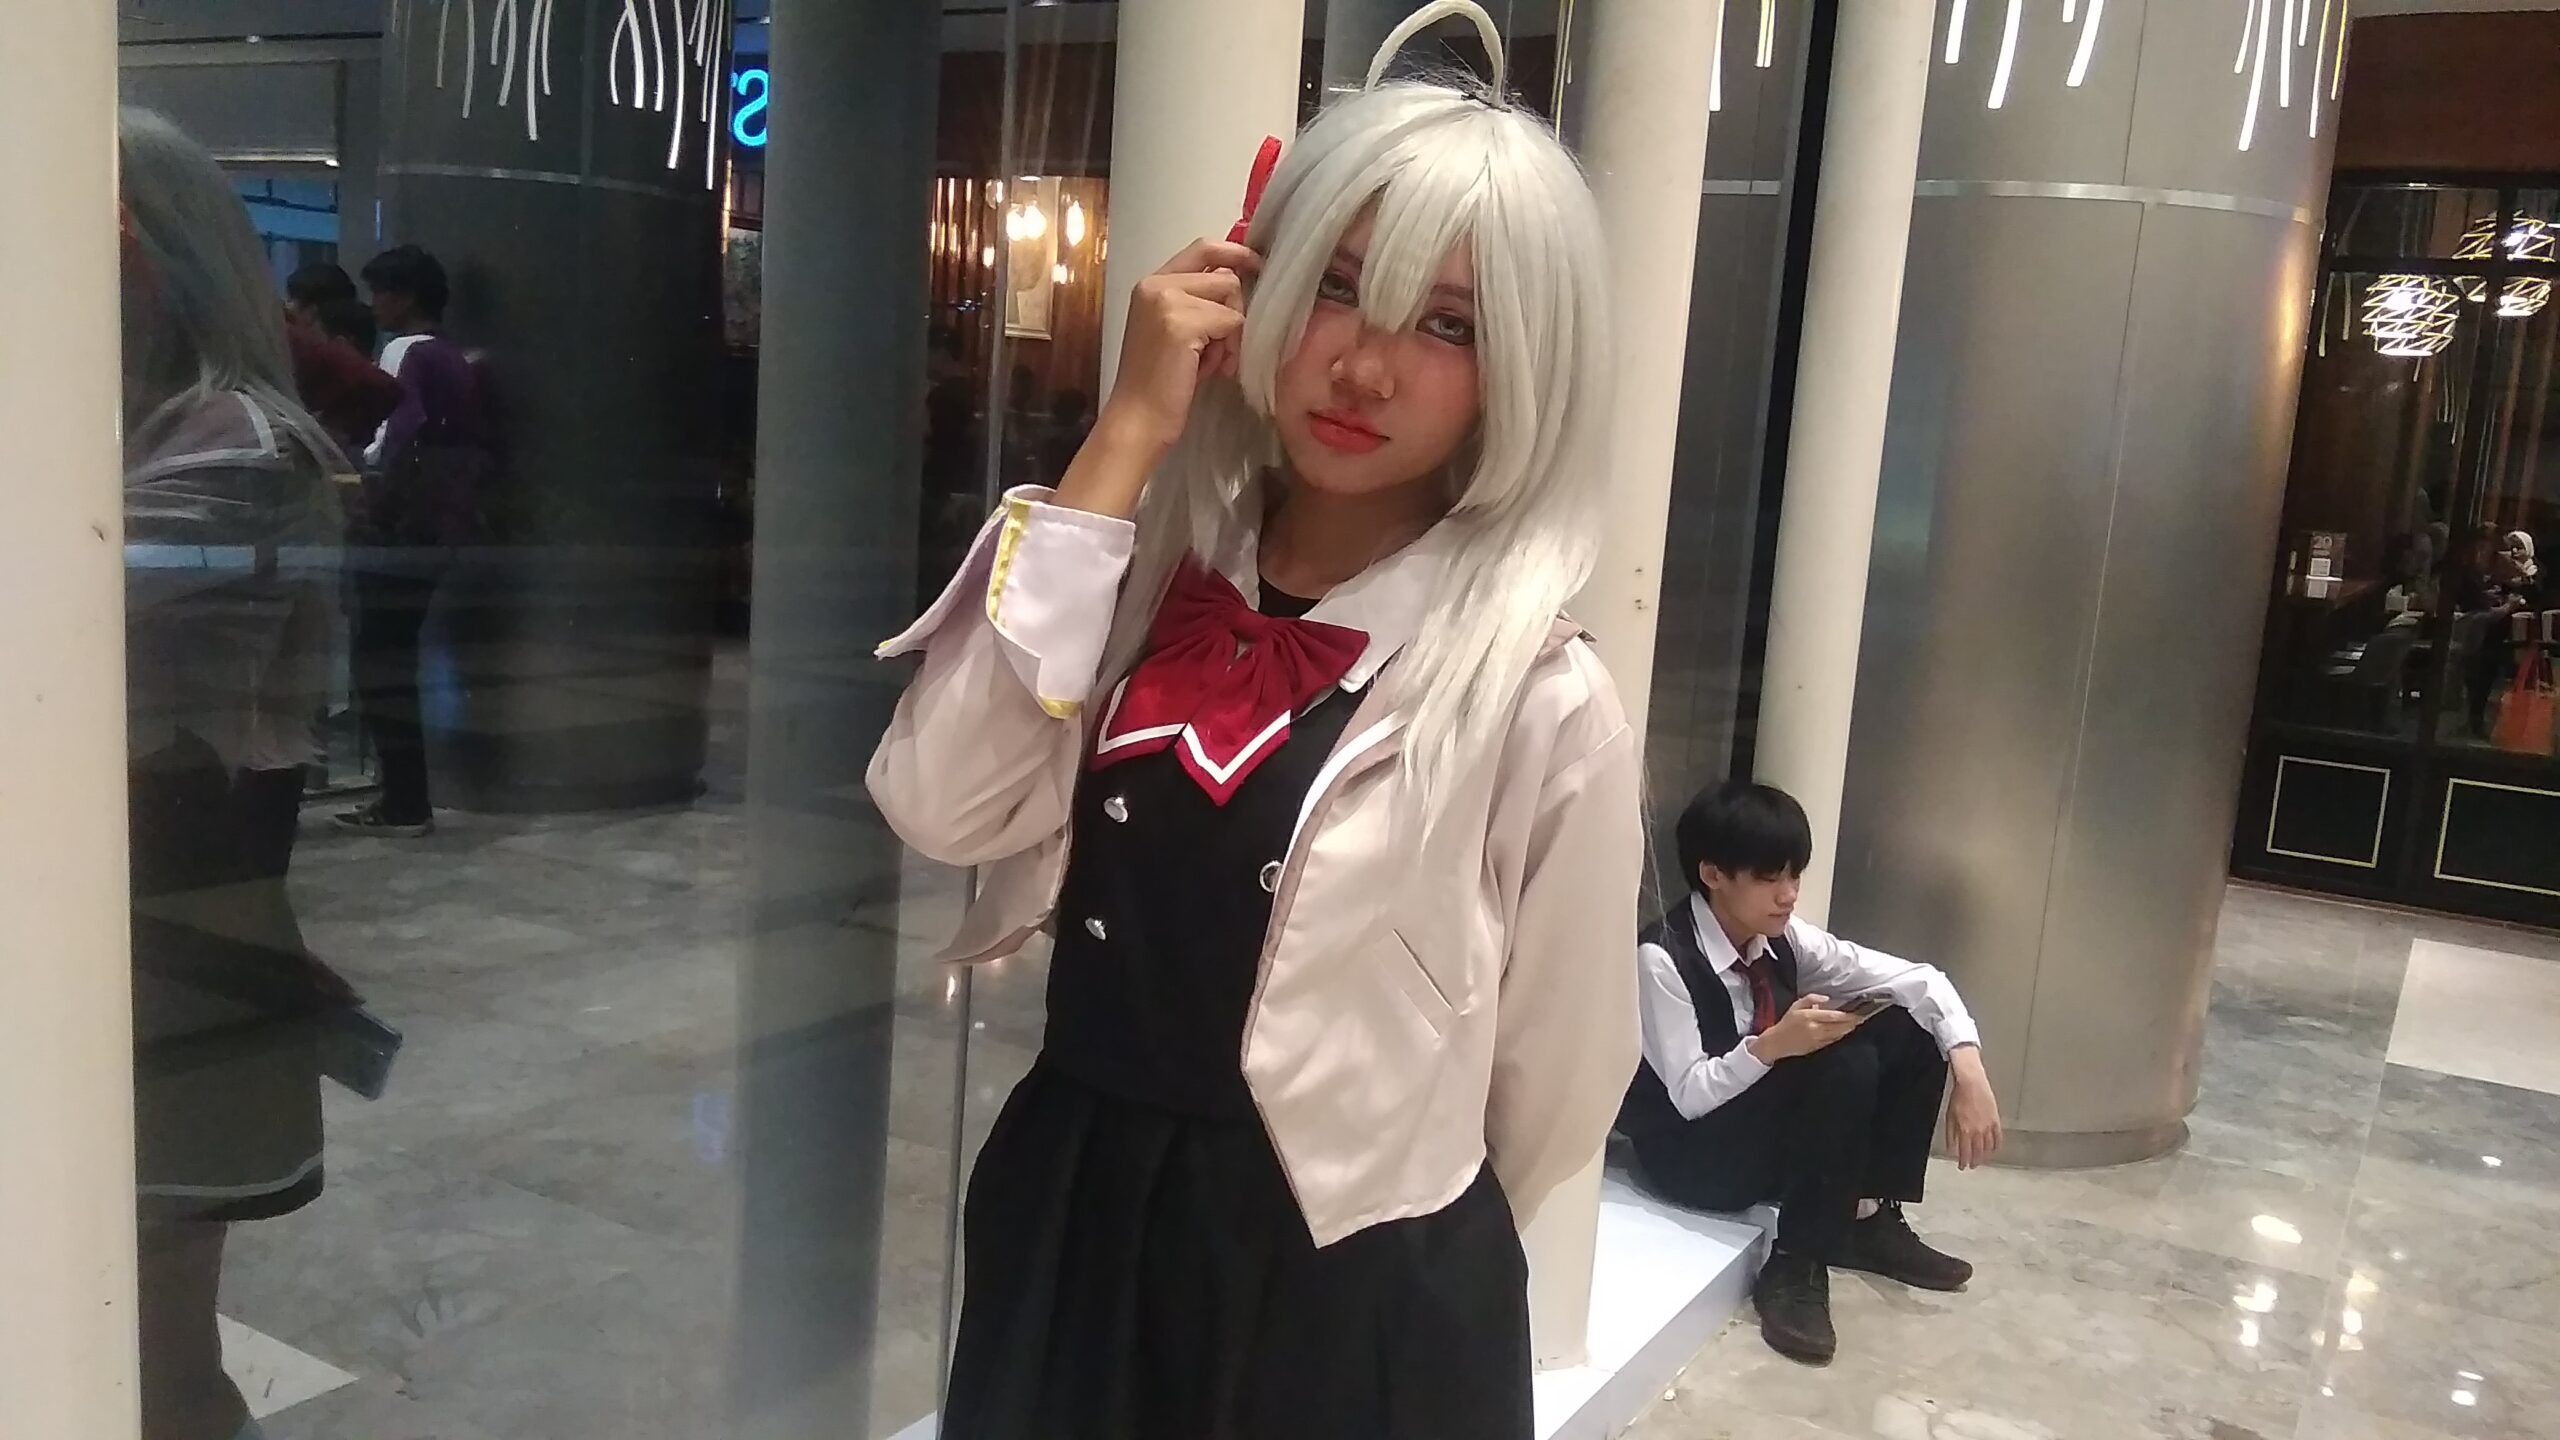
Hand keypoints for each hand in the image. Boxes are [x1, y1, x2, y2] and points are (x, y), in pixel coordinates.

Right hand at [1054, 239, 1257, 520]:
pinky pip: (1232, 322)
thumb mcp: (1176, 330)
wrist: (1138, 419)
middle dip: (1235, 310)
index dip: (1235, 253)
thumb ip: (1198, 302)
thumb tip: (1239, 280)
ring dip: (1233, 333)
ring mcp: (1167, 300)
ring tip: (1215, 362)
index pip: (1202, 248)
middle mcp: (1156, 284)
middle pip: (1225, 275)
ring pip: (1231, 298)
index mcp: (1151, 282)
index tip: (1257, 265)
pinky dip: (1230, 349)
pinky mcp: (1181, 322)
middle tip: (1224, 347)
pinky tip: (1212, 370)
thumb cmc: (1160, 382)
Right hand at [1747, 994, 1863, 1062]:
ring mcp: (1817, 1040)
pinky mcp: (1818, 1047)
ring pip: (1838, 1034)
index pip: (1833, 1016)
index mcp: (1809, 1017)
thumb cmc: (1787, 1022)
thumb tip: (1827, 998)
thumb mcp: (1796, 1006)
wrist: (1777, 1042)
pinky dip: (1841, 1036)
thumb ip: (1811, 999)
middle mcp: (1815, 1029)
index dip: (1847, 1015)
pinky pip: (1833, 1041)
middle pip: (1839, 1026)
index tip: (1857, 1012)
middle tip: (1862, 1018)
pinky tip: (1846, 1031)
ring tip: (1857, 1024)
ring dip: (1849, 1029)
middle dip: (1852, 1023)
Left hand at [1944, 1046, 2003, 1169]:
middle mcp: (1978, 1131)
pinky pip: (1998, 1137)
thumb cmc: (1958, 1098)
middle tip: (1973, 1166)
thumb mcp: (1950, 1116)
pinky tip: (1994, 1149)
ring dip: (1985, 1156)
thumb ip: (1951, 1134)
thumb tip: (1951, 1148)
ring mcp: (1988, 1126)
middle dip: (1975, 1161)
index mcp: (1965, 1131)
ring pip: (1988, 1147)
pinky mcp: (1996, 1120)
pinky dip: (1996, 1145)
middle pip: (1978, 1152)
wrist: (1972, 1083)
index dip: (1963, 1162)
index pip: (1965, 1152)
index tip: (1962, 1166)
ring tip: (1982, 1160)